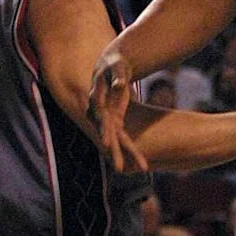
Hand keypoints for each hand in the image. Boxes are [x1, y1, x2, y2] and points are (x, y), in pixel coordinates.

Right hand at [88, 45, 146, 173]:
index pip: (101, 118)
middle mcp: (101, 112)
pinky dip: (128, 148)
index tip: (106, 144)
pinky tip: (137, 162)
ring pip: (116, 139)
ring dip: (122, 154)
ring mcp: (108, 118)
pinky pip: (123, 136)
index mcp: (98, 99)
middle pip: (108, 134)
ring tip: (127, 171)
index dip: (104, 130)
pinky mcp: (116, 120)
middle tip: (120, 168)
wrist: (112, 66)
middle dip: (115, 151)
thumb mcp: (117, 67)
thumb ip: (118, 77)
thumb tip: (119, 86)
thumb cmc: (115, 64)